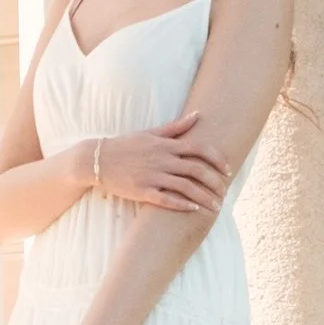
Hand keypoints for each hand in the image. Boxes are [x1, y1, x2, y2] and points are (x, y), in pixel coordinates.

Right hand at [91, 112, 229, 214]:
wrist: (96, 160)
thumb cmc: (126, 145)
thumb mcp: (150, 133)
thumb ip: (176, 127)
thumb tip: (198, 115)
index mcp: (165, 144)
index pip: (199, 148)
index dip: (217, 158)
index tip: (227, 169)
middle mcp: (161, 159)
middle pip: (196, 170)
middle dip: (215, 181)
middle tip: (225, 190)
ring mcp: (152, 176)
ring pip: (185, 188)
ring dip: (204, 197)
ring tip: (216, 206)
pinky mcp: (142, 192)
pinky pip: (167, 200)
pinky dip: (182, 205)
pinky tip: (194, 209)